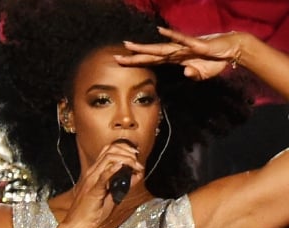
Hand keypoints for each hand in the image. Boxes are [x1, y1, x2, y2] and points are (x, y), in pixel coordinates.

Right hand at [62, 139, 143, 227]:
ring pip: (108, 159)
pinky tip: (121, 167)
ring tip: (136, 166)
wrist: (77, 224)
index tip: (136, 155)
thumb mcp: (111, 195)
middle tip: (138, 162)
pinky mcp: (93, 191)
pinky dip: (112, 170)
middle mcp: (92, 173)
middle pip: (110, 150)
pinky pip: (102, 177)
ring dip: (126, 159)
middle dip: (128, 152)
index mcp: (94, 172)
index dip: (124, 148)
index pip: (108, 150)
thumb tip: (137, 175)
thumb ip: (123, 184)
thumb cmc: (91, 212)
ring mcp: (91, 180)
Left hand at [118, 27, 246, 80]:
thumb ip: (193, 75)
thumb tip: (186, 72)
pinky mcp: (196, 44)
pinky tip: (160, 31)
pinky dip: (171, 35)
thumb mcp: (203, 74)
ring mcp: (185, 47)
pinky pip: (181, 40)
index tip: (121, 63)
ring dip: (145, 47)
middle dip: (133, 56)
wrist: (233, 50)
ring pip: (161, 48)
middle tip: (115, 57)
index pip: (152, 62)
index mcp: (176, 59)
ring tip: (129, 46)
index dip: (137, 62)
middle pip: (151, 55)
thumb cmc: (216, 61)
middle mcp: (177, 52)